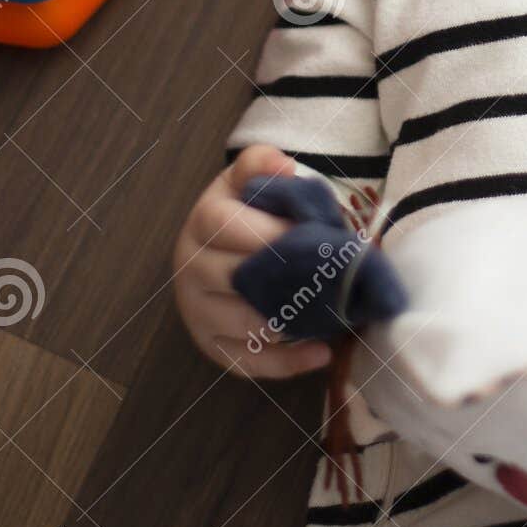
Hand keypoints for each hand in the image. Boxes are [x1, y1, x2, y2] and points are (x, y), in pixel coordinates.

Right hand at [172, 143, 335, 380]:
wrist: (218, 243)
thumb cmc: (244, 208)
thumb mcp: (249, 177)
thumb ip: (262, 163)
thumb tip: (284, 169)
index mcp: (202, 224)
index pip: (231, 228)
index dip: (275, 232)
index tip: (315, 235)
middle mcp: (192, 270)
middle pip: (239, 280)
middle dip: (291, 279)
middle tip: (334, 278)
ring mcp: (198, 313)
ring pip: (245, 326)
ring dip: (292, 323)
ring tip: (333, 315)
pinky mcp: (211, 347)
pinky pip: (248, 363)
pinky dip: (287, 363)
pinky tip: (322, 354)